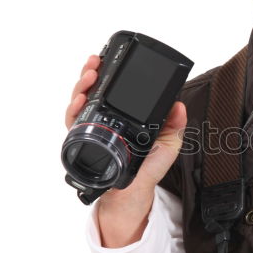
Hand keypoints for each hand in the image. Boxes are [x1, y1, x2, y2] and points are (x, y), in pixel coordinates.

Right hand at [64, 53, 187, 190]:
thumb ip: (175, 126)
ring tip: (89, 76)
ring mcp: (93, 128)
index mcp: (125, 115)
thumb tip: (180, 106)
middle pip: (93, 89)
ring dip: (81, 85)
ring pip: (80, 100)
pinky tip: (80, 102)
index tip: (109, 59)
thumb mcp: (169, 145)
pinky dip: (74, 110)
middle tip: (95, 63)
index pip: (114, 88)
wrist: (132, 193)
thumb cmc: (148, 169)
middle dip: (91, 72)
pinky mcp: (83, 141)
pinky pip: (73, 123)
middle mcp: (106, 118)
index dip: (109, 72)